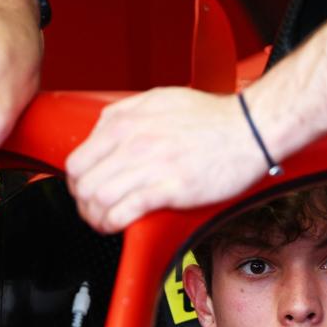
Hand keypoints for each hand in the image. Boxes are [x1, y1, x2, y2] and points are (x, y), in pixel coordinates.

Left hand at [66, 87, 268, 232]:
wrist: (250, 129)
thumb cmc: (212, 118)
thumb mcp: (158, 100)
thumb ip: (125, 113)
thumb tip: (103, 131)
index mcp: (125, 122)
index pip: (76, 161)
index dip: (77, 184)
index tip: (87, 192)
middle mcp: (132, 142)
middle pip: (82, 184)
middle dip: (83, 205)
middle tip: (94, 212)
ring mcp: (150, 165)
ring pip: (98, 200)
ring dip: (96, 218)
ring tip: (105, 223)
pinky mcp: (170, 188)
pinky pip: (125, 211)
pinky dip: (114, 223)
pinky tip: (118, 226)